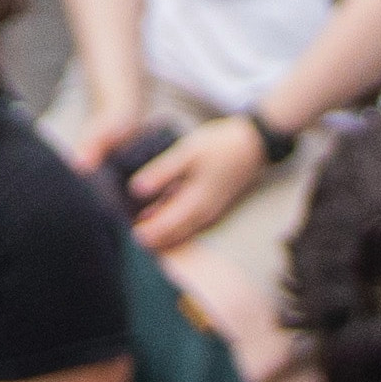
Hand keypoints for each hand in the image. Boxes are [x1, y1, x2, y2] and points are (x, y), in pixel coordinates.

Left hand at [127, 111, 274, 248]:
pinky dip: (175, 221)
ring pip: (182, 230)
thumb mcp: (187, 152)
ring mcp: (211, 212)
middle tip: (130, 231)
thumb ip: (162, 172)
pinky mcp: (214, 205)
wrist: (253, 145)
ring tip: (141, 220)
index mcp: (195, 204)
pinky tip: (161, 208)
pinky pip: (191, 222)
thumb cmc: (219, 146)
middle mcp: (204, 215)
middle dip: (153, 236)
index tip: (127, 232)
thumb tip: (135, 190)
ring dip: (163, 230)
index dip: (146, 233)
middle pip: (173, 235)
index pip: (165, 228)